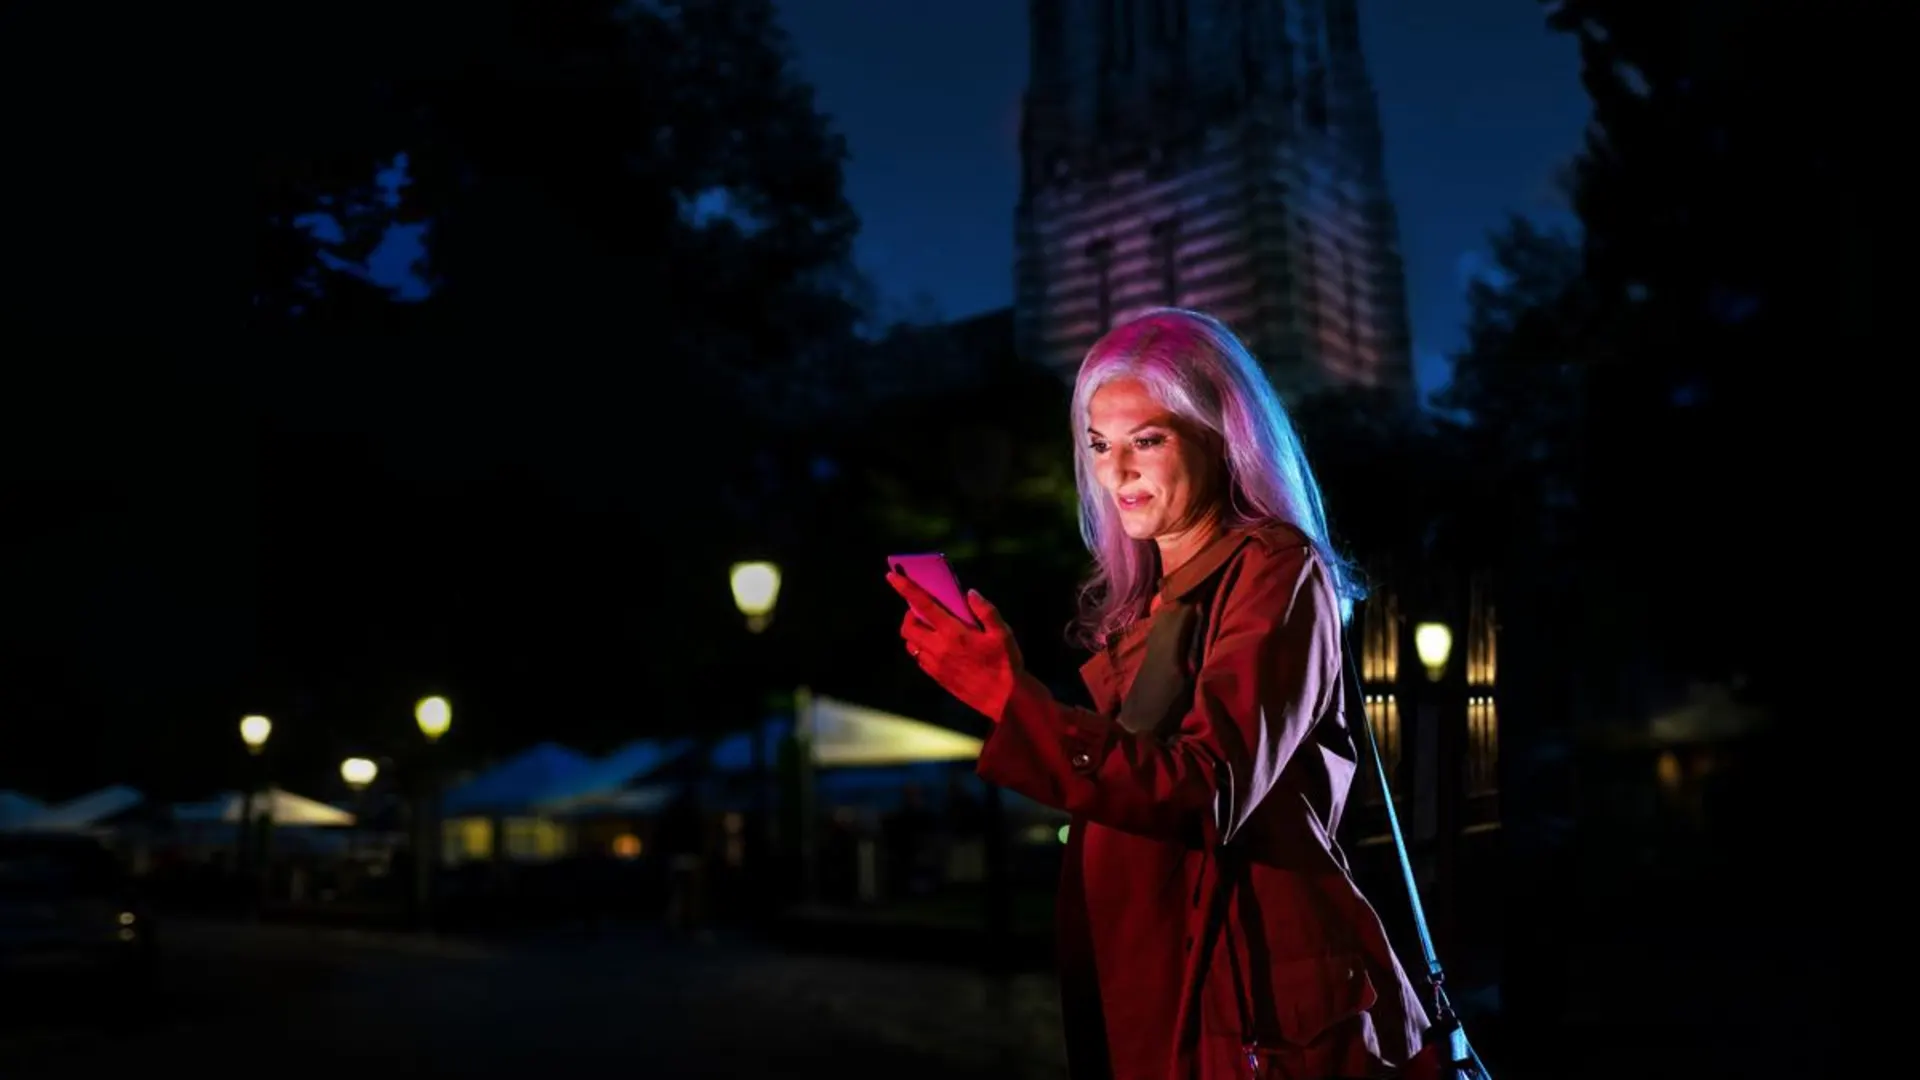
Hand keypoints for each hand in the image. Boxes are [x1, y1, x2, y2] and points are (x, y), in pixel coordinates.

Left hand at [887, 570, 1023, 722]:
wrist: (1003, 700)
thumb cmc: (1006, 664)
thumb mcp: (1003, 633)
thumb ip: (986, 610)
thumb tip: (970, 593)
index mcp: (954, 633)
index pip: (923, 605)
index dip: (905, 588)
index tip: (891, 575)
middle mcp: (939, 648)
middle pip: (908, 627)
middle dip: (910, 614)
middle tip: (923, 610)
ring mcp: (935, 665)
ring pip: (911, 644)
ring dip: (915, 632)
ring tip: (931, 627)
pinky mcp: (937, 677)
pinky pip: (920, 658)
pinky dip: (922, 647)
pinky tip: (938, 645)